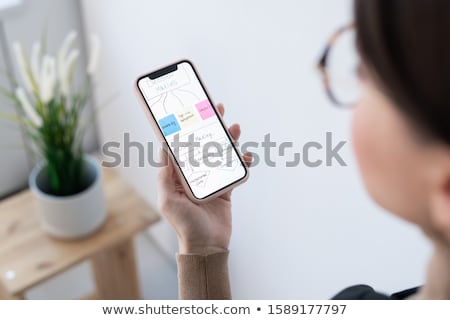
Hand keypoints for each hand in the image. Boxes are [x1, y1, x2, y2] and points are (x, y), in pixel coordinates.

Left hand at [157, 103, 251, 254]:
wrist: (207, 245)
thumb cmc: (185, 225)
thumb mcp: (168, 201)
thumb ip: (165, 176)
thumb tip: (163, 149)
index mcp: (178, 175)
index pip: (181, 146)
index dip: (185, 128)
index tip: (190, 111)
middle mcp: (194, 174)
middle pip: (203, 144)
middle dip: (210, 126)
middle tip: (217, 109)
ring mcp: (211, 179)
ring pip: (220, 152)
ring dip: (228, 139)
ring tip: (234, 128)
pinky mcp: (225, 188)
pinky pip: (234, 169)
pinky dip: (242, 162)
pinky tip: (247, 157)